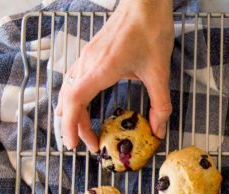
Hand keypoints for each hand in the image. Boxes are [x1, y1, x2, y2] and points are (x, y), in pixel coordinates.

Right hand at [55, 0, 173, 150]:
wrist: (145, 2)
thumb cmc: (150, 30)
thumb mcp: (160, 72)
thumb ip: (160, 105)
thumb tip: (158, 130)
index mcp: (100, 70)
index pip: (74, 103)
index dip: (70, 126)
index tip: (73, 145)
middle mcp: (88, 63)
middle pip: (69, 99)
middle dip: (75, 125)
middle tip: (90, 144)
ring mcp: (88, 56)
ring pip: (69, 88)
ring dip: (74, 111)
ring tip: (85, 129)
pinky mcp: (93, 52)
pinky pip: (76, 78)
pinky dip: (77, 96)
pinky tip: (87, 103)